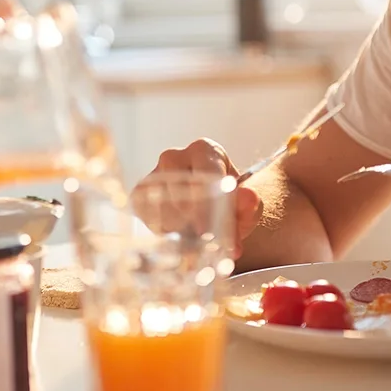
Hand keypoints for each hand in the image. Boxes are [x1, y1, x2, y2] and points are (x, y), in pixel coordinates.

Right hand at [136, 138, 261, 253]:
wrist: (212, 209)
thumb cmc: (229, 204)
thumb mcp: (247, 207)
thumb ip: (250, 205)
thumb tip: (247, 198)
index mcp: (204, 151)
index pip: (204, 173)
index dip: (205, 204)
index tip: (205, 230)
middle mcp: (175, 156)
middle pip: (178, 188)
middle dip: (189, 217)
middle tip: (201, 239)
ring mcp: (154, 173)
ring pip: (160, 203)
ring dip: (176, 226)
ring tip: (192, 237)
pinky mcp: (140, 193)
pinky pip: (146, 213)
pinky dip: (160, 228)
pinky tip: (175, 234)